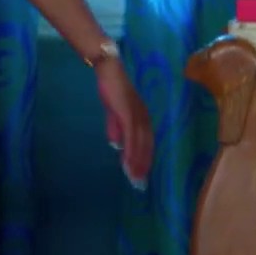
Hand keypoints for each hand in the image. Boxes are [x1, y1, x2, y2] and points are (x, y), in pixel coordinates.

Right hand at [95, 56, 152, 190]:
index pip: (147, 143)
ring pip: (141, 144)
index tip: (140, 175)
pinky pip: (132, 136)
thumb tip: (116, 145)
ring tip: (134, 177)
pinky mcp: (128, 114)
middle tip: (139, 183)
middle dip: (143, 165)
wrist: (108, 71)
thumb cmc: (111, 89)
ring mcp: (137, 116)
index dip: (144, 159)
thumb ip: (116, 128)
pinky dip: (132, 151)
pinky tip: (128, 162)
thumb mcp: (113, 112)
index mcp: (142, 118)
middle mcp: (144, 118)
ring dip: (138, 162)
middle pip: (147, 146)